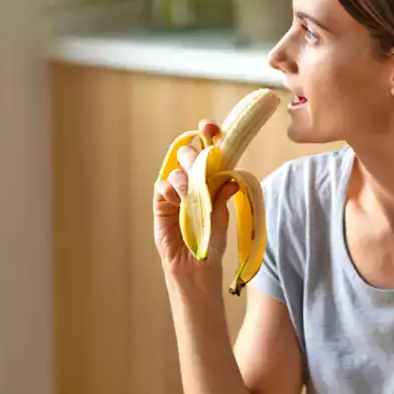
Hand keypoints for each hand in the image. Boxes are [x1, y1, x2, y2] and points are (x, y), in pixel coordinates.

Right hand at [153, 119, 238, 281]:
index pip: (209, 149)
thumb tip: (232, 179)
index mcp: (211, 178)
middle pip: (190, 154)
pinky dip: (169, 190)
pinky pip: (161, 186)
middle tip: (201, 166)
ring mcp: (176, 191)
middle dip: (195, 156)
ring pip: (176, 169)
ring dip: (184, 177)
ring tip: (190, 194)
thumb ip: (223, 196)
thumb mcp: (221, 217)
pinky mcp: (161, 203)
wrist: (196, 267)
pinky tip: (177, 201)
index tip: (211, 127)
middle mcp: (193, 180)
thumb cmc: (211, 242)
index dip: (209, 134)